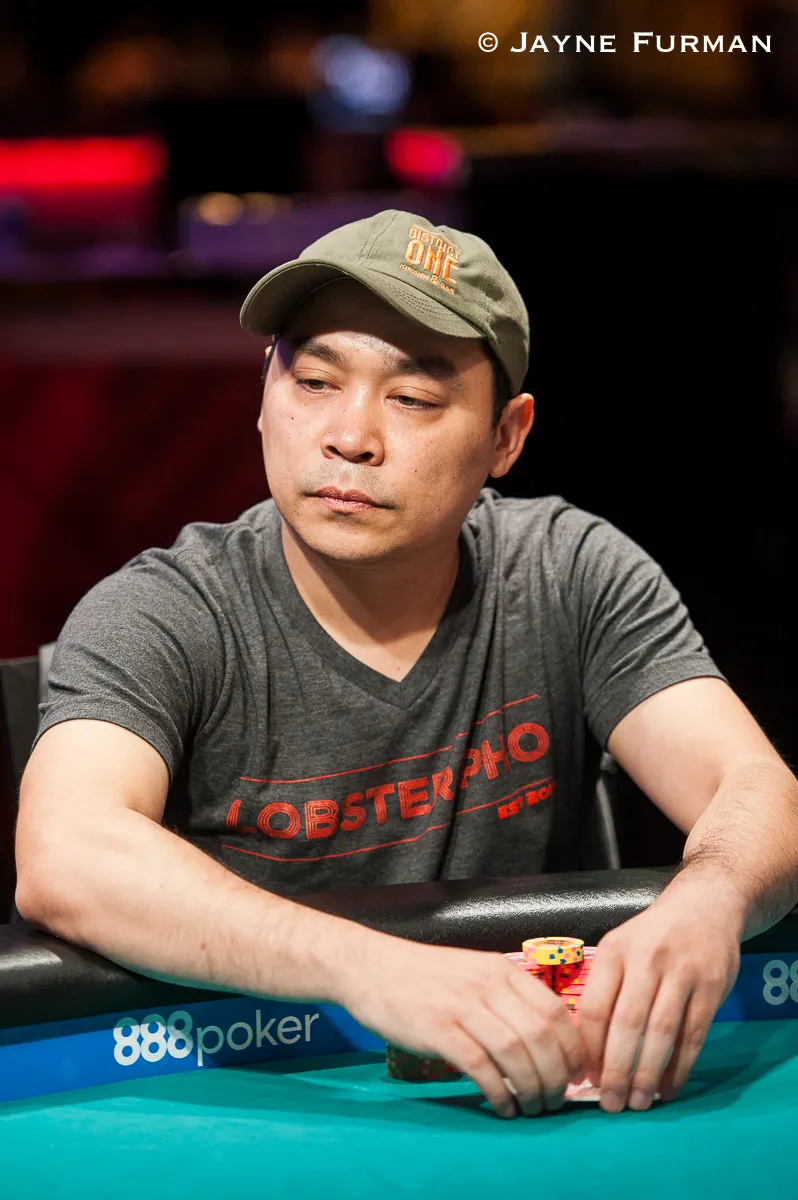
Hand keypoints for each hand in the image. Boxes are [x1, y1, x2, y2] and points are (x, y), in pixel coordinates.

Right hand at [338, 935, 588, 1117]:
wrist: (370, 967)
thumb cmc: (424, 976)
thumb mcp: (474, 972)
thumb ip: (506, 999)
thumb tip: (544, 1041)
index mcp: (502, 970)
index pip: (556, 1011)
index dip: (573, 1049)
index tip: (576, 1075)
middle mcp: (488, 984)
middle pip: (542, 1036)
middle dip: (558, 1076)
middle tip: (557, 1100)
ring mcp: (461, 1006)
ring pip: (516, 1052)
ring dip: (533, 1088)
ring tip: (534, 1108)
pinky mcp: (437, 1029)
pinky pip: (480, 1067)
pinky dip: (499, 1093)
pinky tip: (503, 1107)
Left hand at [578, 881, 741, 1112]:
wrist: (704, 905)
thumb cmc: (652, 936)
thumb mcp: (620, 947)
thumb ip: (605, 989)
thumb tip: (585, 1050)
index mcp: (615, 951)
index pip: (596, 1007)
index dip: (590, 1049)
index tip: (586, 1079)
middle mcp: (646, 960)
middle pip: (627, 1024)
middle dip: (616, 1069)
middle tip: (610, 1104)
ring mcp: (681, 973)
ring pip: (662, 1033)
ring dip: (648, 1073)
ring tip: (638, 1102)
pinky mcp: (711, 987)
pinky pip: (694, 1034)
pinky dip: (681, 1066)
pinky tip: (669, 1087)